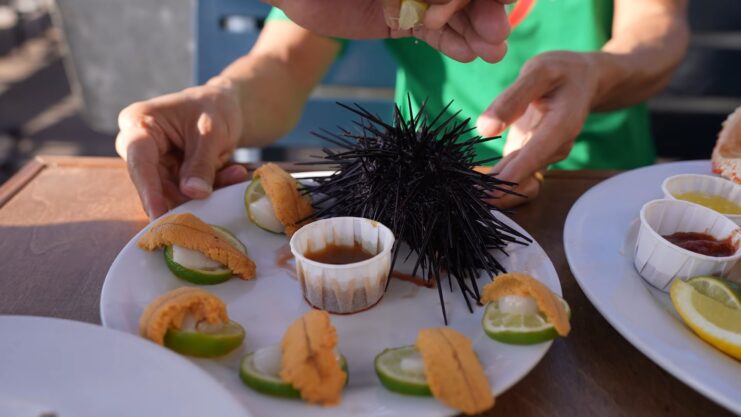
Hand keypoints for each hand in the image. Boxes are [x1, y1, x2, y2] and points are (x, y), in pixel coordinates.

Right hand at [115, 78, 247, 218]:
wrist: (224, 105)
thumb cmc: (214, 107)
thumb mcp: (211, 132)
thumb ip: (201, 163)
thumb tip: (192, 194)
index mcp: (139, 123)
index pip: (139, 162)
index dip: (149, 191)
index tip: (159, 215)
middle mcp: (138, 146)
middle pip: (154, 183)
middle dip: (185, 194)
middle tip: (213, 197)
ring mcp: (154, 163)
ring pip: (172, 192)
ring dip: (204, 190)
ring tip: (235, 172)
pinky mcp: (169, 175)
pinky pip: (186, 191)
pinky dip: (210, 186)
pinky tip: (233, 172)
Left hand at [266, 0, 512, 62]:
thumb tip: (456, 0)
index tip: (504, 1)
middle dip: (484, 13)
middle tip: (498, 35)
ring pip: (452, 16)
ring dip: (474, 33)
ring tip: (492, 52)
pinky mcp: (399, 21)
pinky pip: (431, 34)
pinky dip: (449, 44)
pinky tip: (467, 54)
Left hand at [476, 51, 599, 207]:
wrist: (582, 80)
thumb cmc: (561, 72)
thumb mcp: (538, 72)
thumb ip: (512, 99)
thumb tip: (484, 129)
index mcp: (562, 125)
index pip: (536, 154)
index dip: (514, 174)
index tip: (490, 190)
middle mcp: (555, 147)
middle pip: (528, 178)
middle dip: (500, 190)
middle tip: (469, 197)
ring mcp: (544, 156)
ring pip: (521, 183)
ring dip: (497, 191)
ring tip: (469, 195)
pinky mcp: (532, 158)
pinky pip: (516, 179)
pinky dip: (498, 184)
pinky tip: (476, 186)